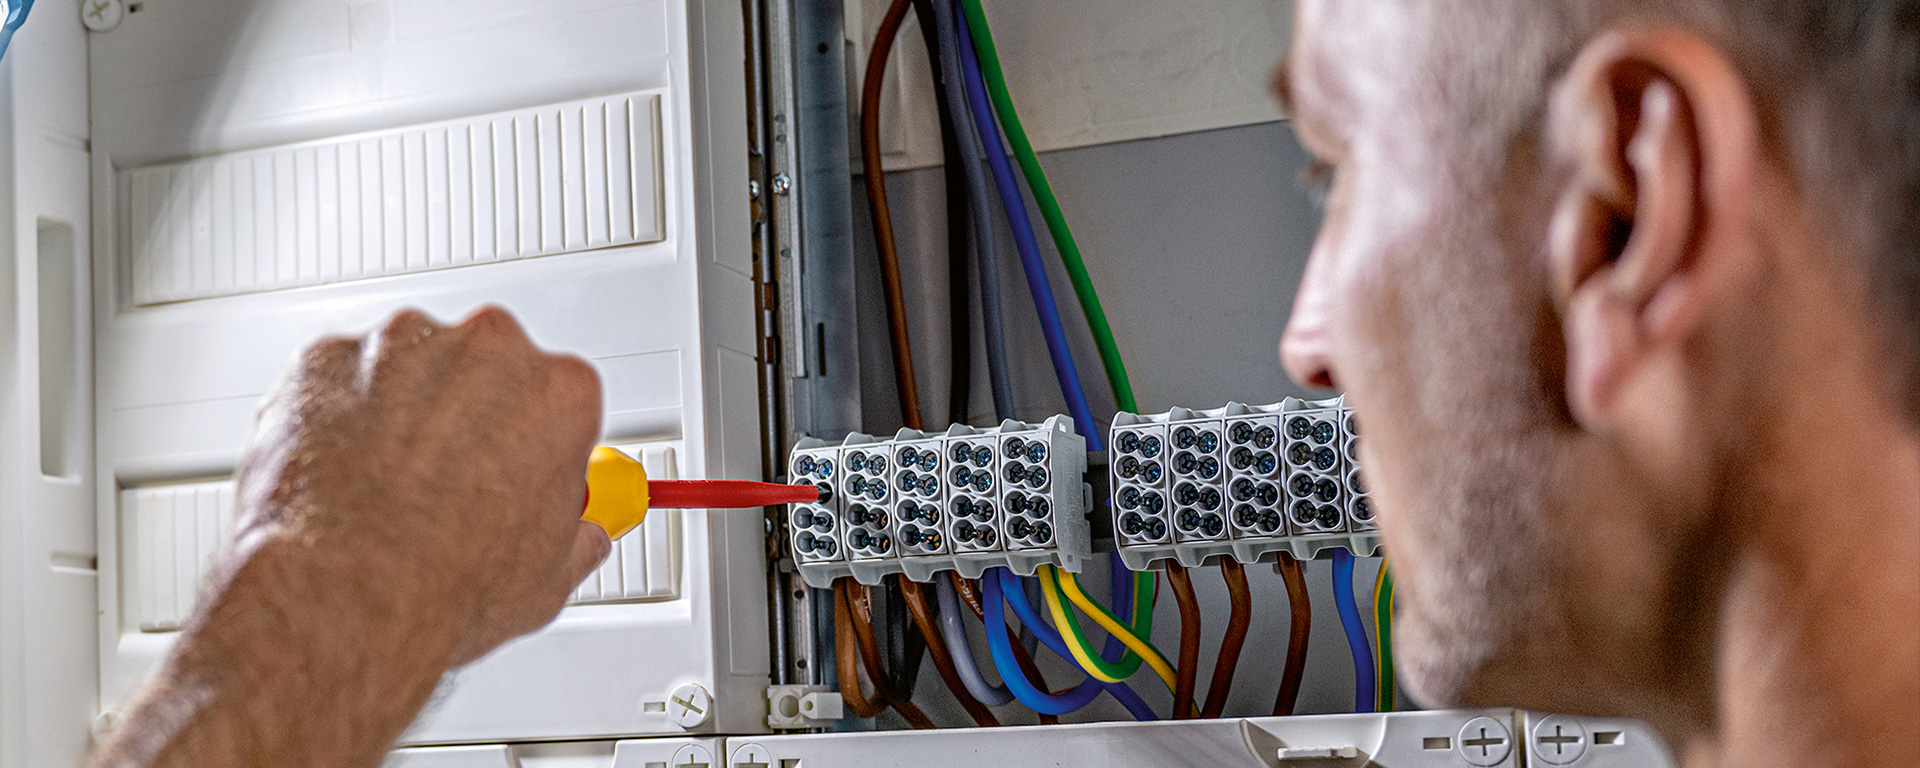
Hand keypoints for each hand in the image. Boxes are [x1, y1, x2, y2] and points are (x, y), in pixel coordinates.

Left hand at [232, 306, 609, 664]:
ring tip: (389, 487)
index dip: (539, 441)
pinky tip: (343, 475)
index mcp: (560, 392)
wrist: (344, 596)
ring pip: (412, 366)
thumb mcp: (550, 577)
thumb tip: (575, 538)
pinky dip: (340, 415)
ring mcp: (402, 346)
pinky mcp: (328, 359)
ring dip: (406, 411)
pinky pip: (342, 377)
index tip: (521, 471)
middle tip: (453, 484)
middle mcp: (486, 351)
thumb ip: (573, 535)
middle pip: (488, 367)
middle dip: (473, 416)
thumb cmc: (444, 582)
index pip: (561, 397)